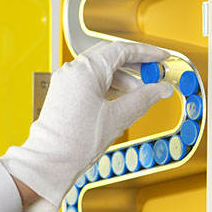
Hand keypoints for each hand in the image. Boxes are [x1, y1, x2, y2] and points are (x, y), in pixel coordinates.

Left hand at [0, 40, 173, 211]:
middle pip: (111, 57)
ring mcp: (66, 81)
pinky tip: (121, 100)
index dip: (147, 53)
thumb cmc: (75, 142)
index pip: (122, 50)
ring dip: (123, 79)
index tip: (162, 58)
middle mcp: (73, 70)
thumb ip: (144, 99)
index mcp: (86, 70)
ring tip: (140, 94)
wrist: (50, 162)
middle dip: (136, 66)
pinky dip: (108, 87)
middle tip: (154, 75)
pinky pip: (90, 82)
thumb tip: (162, 89)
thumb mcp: (119, 117)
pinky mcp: (63, 93)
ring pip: (101, 70)